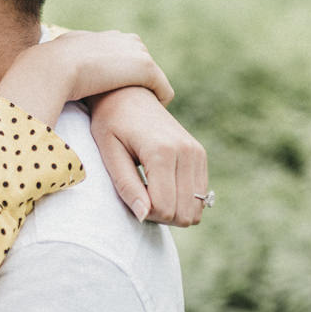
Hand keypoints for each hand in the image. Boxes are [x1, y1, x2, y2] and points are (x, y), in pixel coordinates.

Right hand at [0, 30, 171, 126]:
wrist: (51, 69)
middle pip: (136, 59)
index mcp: (93, 38)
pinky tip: (155, 109)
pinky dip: (160, 98)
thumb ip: (46, 72)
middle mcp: (116, 39)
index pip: (113, 51)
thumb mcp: (40, 69)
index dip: (114, 72)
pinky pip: (162, 87)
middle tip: (133, 101)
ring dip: (149, 89)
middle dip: (137, 77)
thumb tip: (26, 82)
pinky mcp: (144, 68)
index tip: (111, 90)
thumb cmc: (39, 74)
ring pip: (150, 74)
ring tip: (146, 108)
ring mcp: (133, 52)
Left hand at [88, 85, 208, 224]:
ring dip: (172, 210)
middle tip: (140, 198)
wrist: (129, 95)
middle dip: (160, 215)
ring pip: (195, 209)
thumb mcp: (110, 154)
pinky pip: (200, 197)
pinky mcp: (200, 155)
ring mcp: (197, 153)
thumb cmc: (111, 123)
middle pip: (183, 213)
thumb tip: (143, 216)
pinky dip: (182, 200)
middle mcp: (186, 152)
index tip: (131, 199)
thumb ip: (127, 186)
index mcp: (162, 152)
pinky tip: (163, 186)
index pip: (163, 207)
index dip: (145, 214)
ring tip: (150, 192)